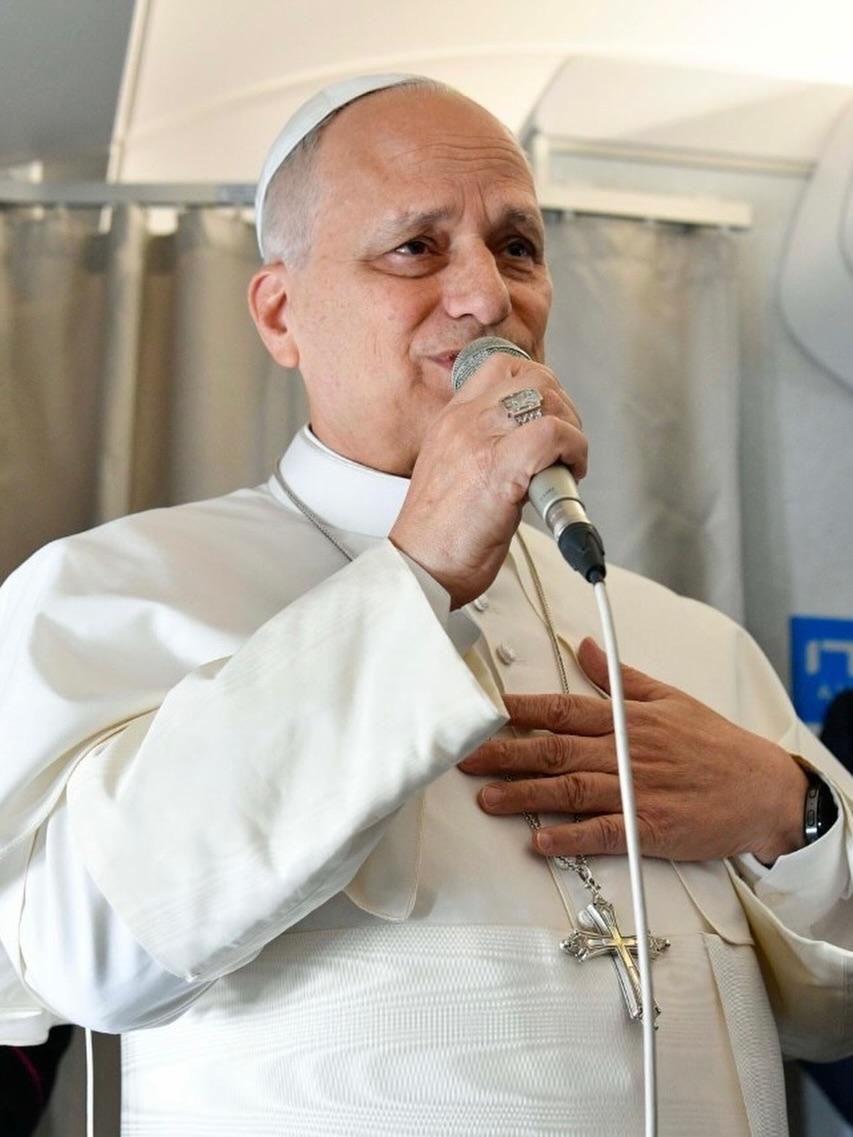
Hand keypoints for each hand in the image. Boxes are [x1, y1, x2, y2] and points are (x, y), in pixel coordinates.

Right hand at [389, 353, 586, 607]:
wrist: (421, 566)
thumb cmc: (440, 534)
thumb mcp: (454, 471)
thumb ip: (485, 447)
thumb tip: (531, 444)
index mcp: (450, 419)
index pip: (500, 367)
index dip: (539, 384)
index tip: (550, 416)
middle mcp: (463, 422)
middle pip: (533, 376)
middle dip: (563, 406)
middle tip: (565, 444)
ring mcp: (479, 440)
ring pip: (547, 399)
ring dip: (572, 430)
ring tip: (566, 463)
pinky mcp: (498, 467)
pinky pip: (553, 433)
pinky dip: (574, 450)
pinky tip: (570, 473)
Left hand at [458, 637, 809, 864]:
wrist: (763, 789)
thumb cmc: (715, 743)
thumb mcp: (669, 697)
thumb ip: (621, 676)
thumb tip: (586, 648)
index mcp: (626, 719)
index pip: (562, 709)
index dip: (520, 710)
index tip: (484, 711)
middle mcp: (624, 753)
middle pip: (553, 750)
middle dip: (504, 753)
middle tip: (464, 758)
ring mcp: (634, 792)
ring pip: (568, 791)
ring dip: (524, 796)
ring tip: (486, 799)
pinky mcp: (648, 829)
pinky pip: (601, 833)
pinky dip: (569, 838)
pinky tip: (539, 842)